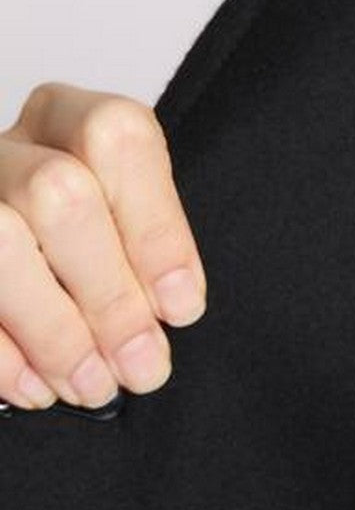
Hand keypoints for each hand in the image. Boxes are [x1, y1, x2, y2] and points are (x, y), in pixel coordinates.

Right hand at [0, 82, 206, 410]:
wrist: (22, 257)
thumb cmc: (81, 252)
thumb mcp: (119, 234)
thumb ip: (142, 260)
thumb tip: (164, 322)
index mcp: (67, 121)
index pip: (118, 140)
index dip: (156, 229)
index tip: (181, 308)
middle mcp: (5, 149)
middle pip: (59, 194)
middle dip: (108, 294)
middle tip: (141, 365)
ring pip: (0, 240)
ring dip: (54, 330)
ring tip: (92, 386)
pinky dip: (1, 353)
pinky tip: (35, 388)